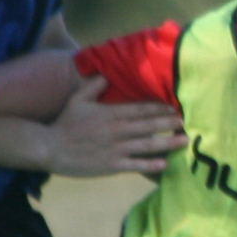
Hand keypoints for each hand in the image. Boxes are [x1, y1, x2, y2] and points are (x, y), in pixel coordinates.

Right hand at [45, 75, 187, 178]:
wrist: (50, 147)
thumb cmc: (65, 124)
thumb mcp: (78, 99)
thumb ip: (94, 86)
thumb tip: (105, 72)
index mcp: (110, 114)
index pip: (140, 109)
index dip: (160, 108)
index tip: (175, 106)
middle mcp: (116, 130)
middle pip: (148, 126)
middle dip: (169, 123)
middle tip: (187, 121)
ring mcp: (115, 148)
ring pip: (147, 145)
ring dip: (167, 142)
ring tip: (184, 140)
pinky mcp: (112, 165)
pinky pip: (135, 165)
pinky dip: (150, 164)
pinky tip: (165, 163)